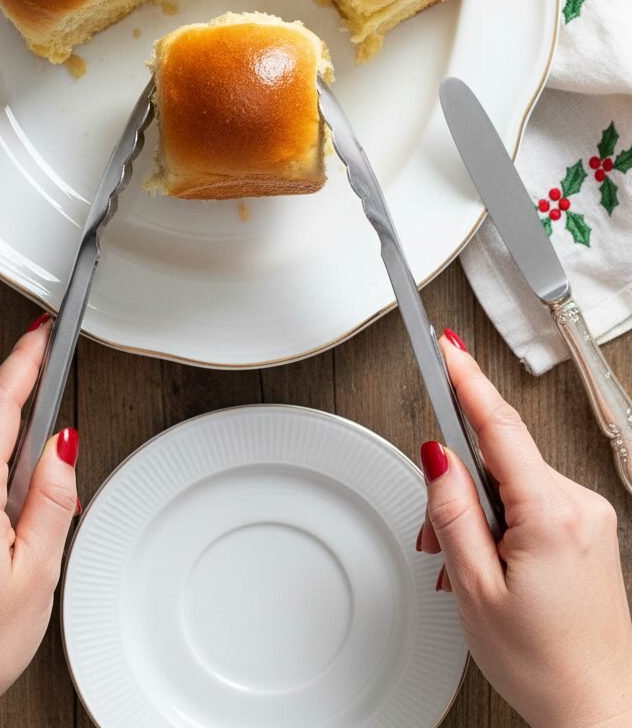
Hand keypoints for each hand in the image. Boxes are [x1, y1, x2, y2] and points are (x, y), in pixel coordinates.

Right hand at [418, 331, 631, 727]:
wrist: (597, 711)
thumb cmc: (544, 665)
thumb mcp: (474, 589)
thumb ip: (452, 512)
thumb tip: (437, 454)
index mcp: (551, 514)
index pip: (499, 425)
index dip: (466, 378)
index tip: (447, 342)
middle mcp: (579, 505)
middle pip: (499, 457)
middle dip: (457, 485)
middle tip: (435, 537)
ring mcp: (589, 517)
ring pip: (513, 481)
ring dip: (478, 511)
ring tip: (465, 567)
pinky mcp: (590, 530)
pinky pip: (533, 501)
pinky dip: (502, 521)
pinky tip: (491, 562)